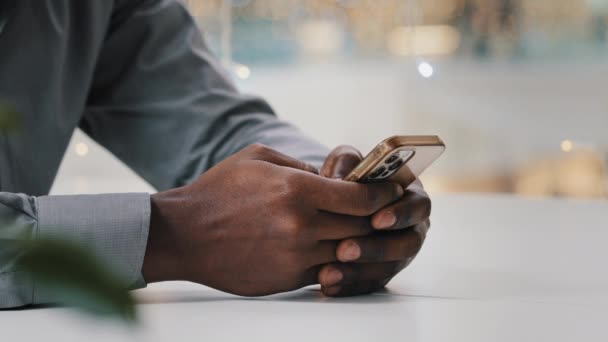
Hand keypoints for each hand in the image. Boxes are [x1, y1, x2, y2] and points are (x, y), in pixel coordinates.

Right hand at [142, 144, 404, 295]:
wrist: (184, 235)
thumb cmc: (220, 190)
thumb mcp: (259, 158)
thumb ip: (300, 164)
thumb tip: (330, 175)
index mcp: (297, 189)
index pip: (361, 197)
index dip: (382, 194)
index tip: (390, 190)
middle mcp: (301, 225)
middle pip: (361, 226)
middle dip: (376, 218)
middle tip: (384, 211)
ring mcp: (295, 255)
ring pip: (347, 251)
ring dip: (358, 241)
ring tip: (362, 230)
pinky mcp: (287, 278)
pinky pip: (325, 269)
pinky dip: (334, 259)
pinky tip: (331, 248)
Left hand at [317, 145, 430, 296]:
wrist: (331, 202)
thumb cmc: (346, 177)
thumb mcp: (346, 162)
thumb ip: (347, 163)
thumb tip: (338, 180)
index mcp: (411, 197)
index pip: (418, 206)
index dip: (401, 214)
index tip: (377, 219)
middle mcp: (411, 228)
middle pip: (406, 244)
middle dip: (376, 249)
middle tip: (345, 249)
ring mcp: (397, 254)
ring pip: (388, 269)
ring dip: (359, 271)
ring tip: (329, 271)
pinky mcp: (380, 273)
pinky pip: (369, 285)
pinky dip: (349, 286)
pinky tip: (328, 284)